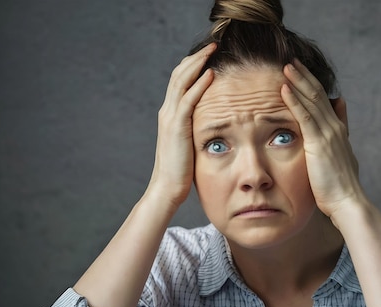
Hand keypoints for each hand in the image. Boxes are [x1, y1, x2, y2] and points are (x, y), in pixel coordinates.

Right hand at [147, 43, 215, 207]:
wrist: (167, 188)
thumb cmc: (182, 170)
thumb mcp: (190, 143)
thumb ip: (197, 128)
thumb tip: (214, 121)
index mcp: (170, 114)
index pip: (180, 81)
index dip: (193, 65)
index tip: (209, 54)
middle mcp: (167, 111)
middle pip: (179, 74)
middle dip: (196, 57)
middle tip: (213, 44)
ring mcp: (170, 118)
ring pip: (181, 81)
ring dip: (198, 63)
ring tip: (212, 50)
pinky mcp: (176, 127)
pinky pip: (188, 100)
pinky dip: (199, 85)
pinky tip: (210, 74)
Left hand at [281, 59, 363, 216]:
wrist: (348, 202)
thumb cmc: (340, 185)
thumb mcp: (342, 154)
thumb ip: (341, 130)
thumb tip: (341, 106)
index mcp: (338, 130)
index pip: (324, 100)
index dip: (311, 84)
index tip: (300, 71)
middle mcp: (335, 127)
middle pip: (318, 95)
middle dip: (303, 76)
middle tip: (291, 60)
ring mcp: (328, 134)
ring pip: (312, 101)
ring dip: (298, 82)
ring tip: (286, 66)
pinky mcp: (319, 143)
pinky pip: (305, 117)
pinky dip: (294, 101)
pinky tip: (284, 89)